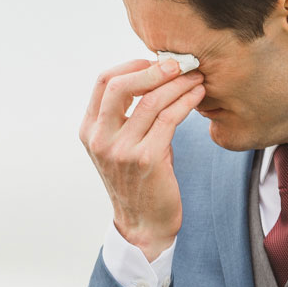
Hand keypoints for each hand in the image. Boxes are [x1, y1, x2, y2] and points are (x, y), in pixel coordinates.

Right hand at [80, 58, 206, 260]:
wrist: (143, 224)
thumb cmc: (139, 180)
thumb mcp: (122, 145)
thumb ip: (129, 114)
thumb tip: (158, 74)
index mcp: (89, 130)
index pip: (104, 82)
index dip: (131, 66)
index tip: (156, 62)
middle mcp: (100, 139)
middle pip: (120, 85)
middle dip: (153, 69)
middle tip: (178, 63)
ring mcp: (121, 150)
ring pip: (151, 100)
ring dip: (177, 84)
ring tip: (196, 77)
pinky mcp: (146, 160)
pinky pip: (169, 119)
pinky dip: (186, 102)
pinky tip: (198, 95)